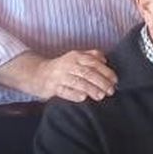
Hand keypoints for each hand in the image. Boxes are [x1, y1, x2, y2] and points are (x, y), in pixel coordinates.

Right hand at [0, 49, 116, 101]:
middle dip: (101, 82)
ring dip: (91, 89)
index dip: (106, 71)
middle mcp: (68, 65)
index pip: (94, 62)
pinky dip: (74, 94)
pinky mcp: (51, 87)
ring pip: (78, 82)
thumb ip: (91, 56)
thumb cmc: (62, 67)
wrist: (37, 73)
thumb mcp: (75, 57)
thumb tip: (105, 59)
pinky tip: (83, 98)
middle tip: (111, 90)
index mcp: (76, 56)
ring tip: (101, 96)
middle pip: (88, 73)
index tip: (115, 80)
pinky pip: (64, 91)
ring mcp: (59, 76)